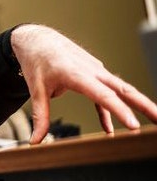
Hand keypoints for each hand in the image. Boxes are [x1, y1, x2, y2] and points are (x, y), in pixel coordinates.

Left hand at [10, 24, 156, 143]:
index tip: (133, 125)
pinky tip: (109, 129)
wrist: (36, 39)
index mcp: (77, 74)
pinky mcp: (93, 74)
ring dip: (138, 104)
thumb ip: (40, 116)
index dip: (120, 111)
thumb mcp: (36, 89)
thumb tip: (35, 141)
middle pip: (123, 89)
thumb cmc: (36, 60)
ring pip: (120, 89)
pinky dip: (110, 109)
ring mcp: (95, 71)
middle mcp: (91, 71)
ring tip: (153, 121)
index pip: (103, 95)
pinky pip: (106, 94)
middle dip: (144, 105)